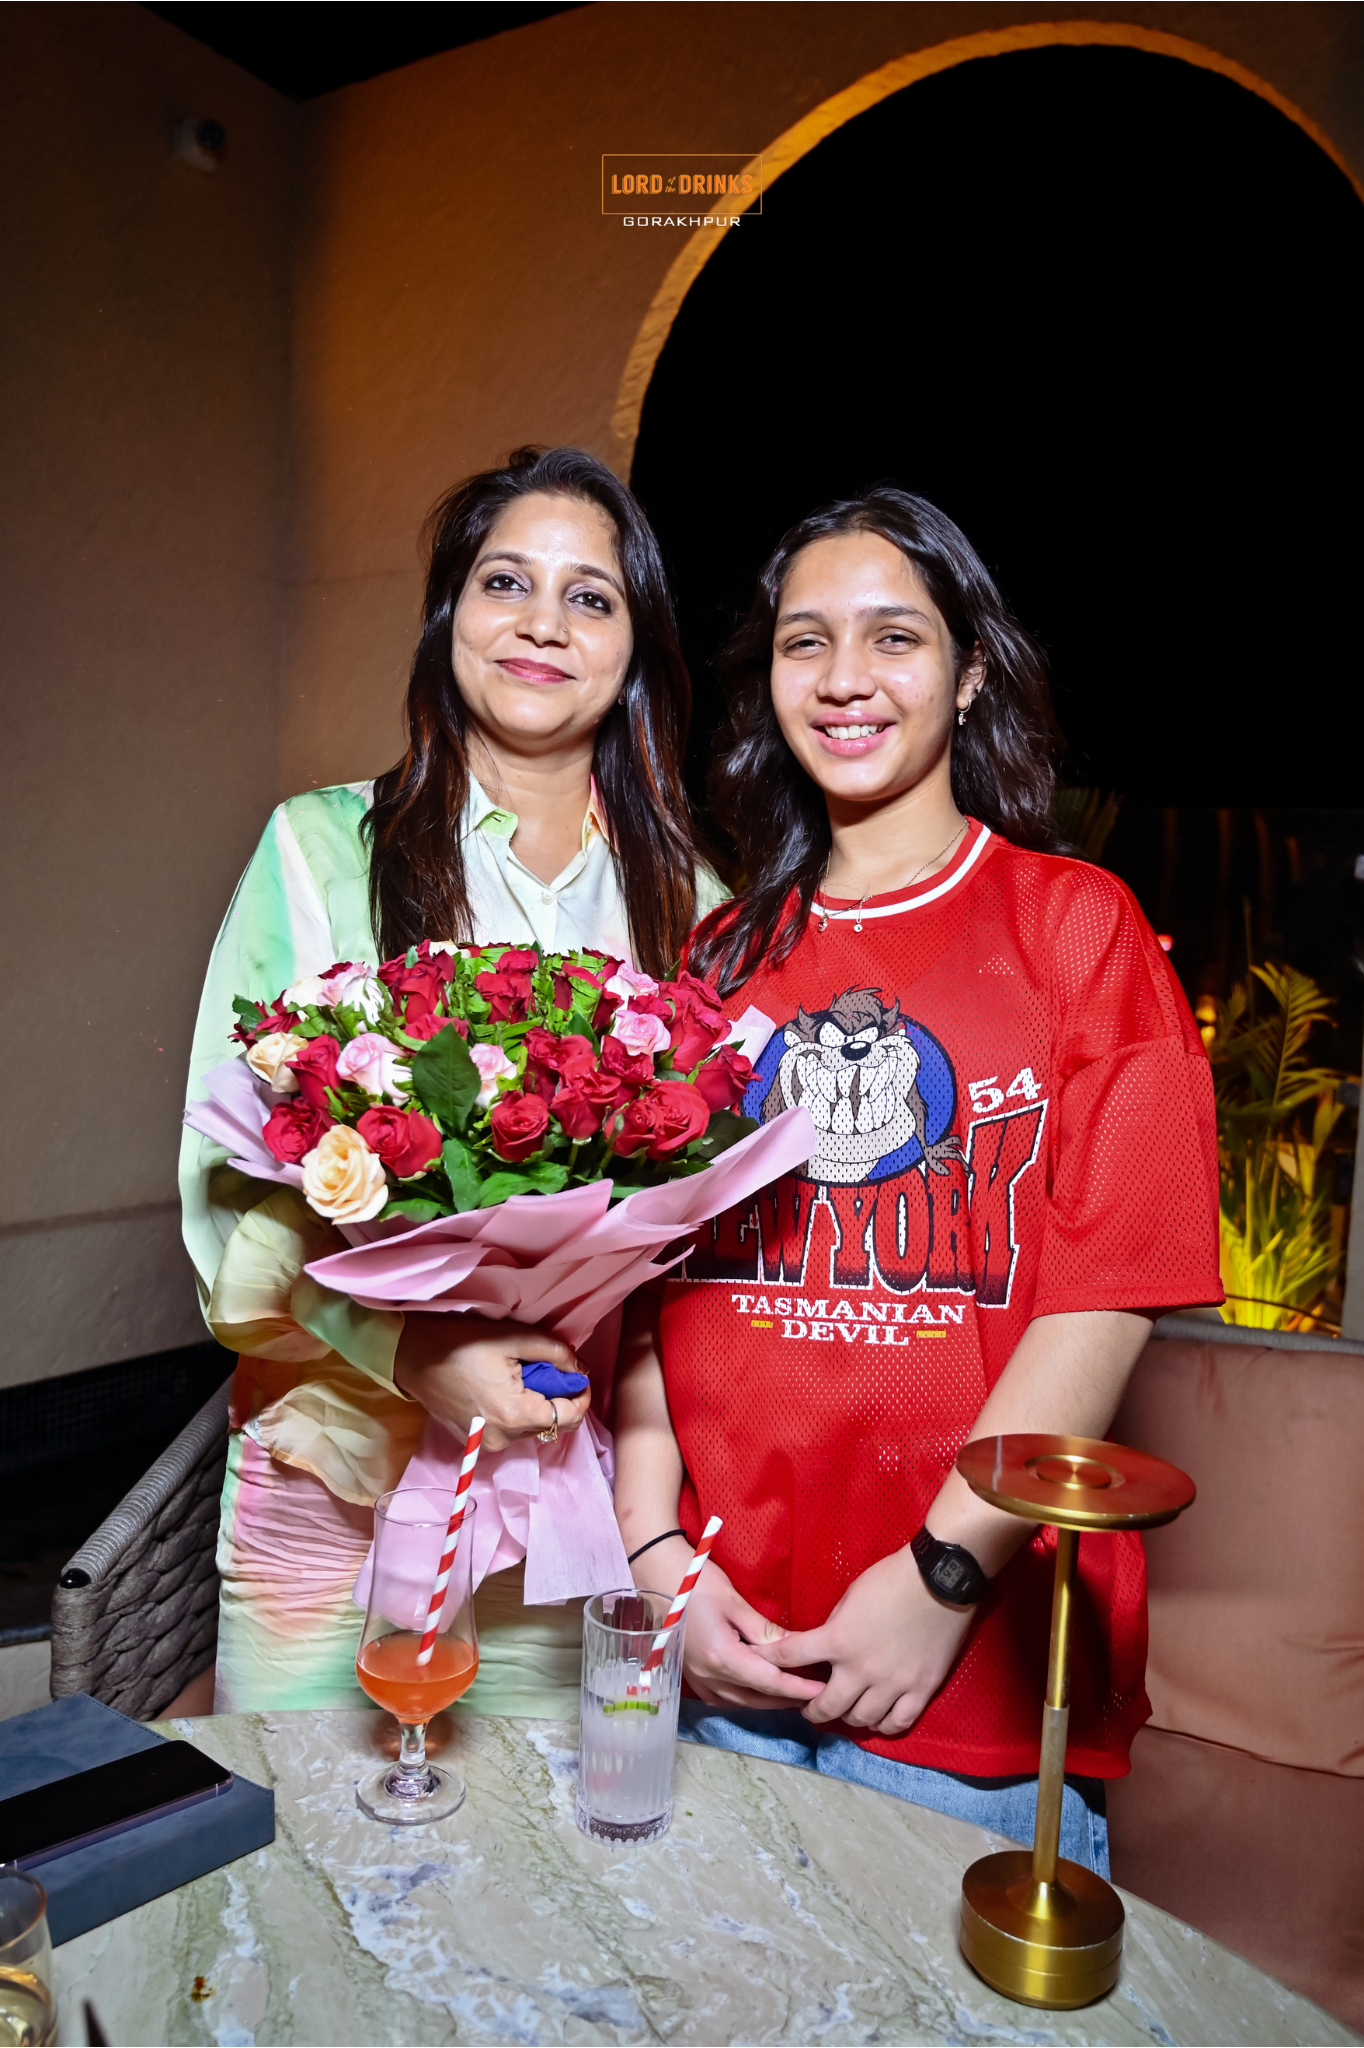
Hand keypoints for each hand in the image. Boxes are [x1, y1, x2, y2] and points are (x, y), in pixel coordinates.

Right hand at [393, 1314, 590, 1451]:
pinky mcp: (474, 1443)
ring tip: (519, 1376)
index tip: (579, 1376)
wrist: (413, 1356)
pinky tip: (501, 1388)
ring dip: (535, 1405)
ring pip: (531, 1429)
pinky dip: (515, 1412)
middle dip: (556, 1398)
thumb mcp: (514, 1337)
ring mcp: (486, 1444)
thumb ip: (556, 1353)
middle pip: (551, 1424)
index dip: (581, 1396)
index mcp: (515, 1415)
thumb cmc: (461, 1343)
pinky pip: (510, 1431)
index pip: (569, 1418)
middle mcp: (503, 1438)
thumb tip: (580, 1370)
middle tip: (544, 1369)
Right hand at [640, 1542, 824, 1711]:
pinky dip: (743, 1699)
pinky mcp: (690, 1674)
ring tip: (790, 1695)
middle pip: (755, 1698)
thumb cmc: (695, 1582)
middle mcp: (708, 1675)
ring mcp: (696, 1677)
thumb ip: (764, 1630)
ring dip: (765, 1701)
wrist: (657, 1575)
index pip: (768, 1682)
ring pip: (738, 1702)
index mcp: (721, 1657)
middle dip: (785, 1699)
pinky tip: (754, 1692)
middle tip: (812, 1696)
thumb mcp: (734, 1602)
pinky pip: (721, 1698)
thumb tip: (793, 1647)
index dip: (796, 1689)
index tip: (820, 1693)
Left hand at [754, 1549, 973, 1736]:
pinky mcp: (920, 1689)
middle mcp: (861, 1669)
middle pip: (826, 1706)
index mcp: (838, 1640)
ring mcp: (893, 1684)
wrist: (939, 1580)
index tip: (760, 1666)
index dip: (770, 1662)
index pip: (791, 1657)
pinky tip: (877, 1718)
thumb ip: (835, 1627)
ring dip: (848, 1716)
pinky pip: (897, 1723)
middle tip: (809, 1707)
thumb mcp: (850, 1597)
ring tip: (844, 1710)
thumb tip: (824, 1648)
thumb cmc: (891, 1579)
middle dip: (811, 1709)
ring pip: (861, 1719)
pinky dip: (883, 1724)